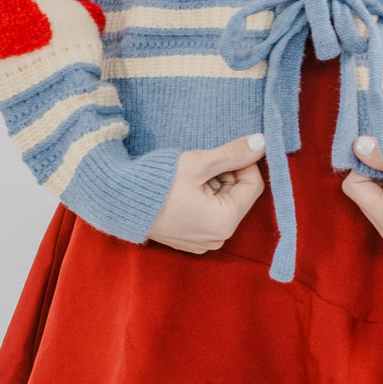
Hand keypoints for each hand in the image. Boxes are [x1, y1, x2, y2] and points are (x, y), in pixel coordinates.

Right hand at [147, 134, 266, 253]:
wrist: (119, 199)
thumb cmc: (158, 182)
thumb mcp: (199, 163)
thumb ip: (233, 153)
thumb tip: (262, 142)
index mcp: (224, 224)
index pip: (253, 184)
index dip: (242, 162)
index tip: (223, 152)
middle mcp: (217, 238)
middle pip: (239, 194)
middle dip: (225, 174)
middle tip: (202, 166)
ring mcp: (202, 241)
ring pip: (224, 201)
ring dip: (214, 183)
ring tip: (190, 177)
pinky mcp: (190, 238)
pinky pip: (210, 212)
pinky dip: (203, 196)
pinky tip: (184, 188)